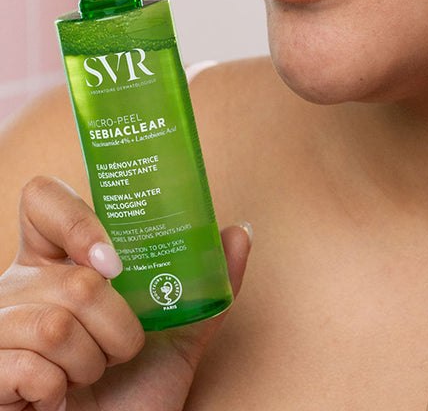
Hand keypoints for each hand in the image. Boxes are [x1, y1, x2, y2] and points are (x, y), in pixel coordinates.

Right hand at [0, 176, 250, 410]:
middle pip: (77, 279)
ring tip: (88, 376)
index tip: (116, 260)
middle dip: (118, 327)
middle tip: (118, 350)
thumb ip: (207, 283)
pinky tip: (55, 400)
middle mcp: (18, 286)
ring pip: (56, 323)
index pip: (42, 200)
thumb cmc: (134, 390)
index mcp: (56, 261)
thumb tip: (240, 232)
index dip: (76, 219)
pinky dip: (58, 389)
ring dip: (92, 361)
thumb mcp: (179, 333)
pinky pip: (30, 365)